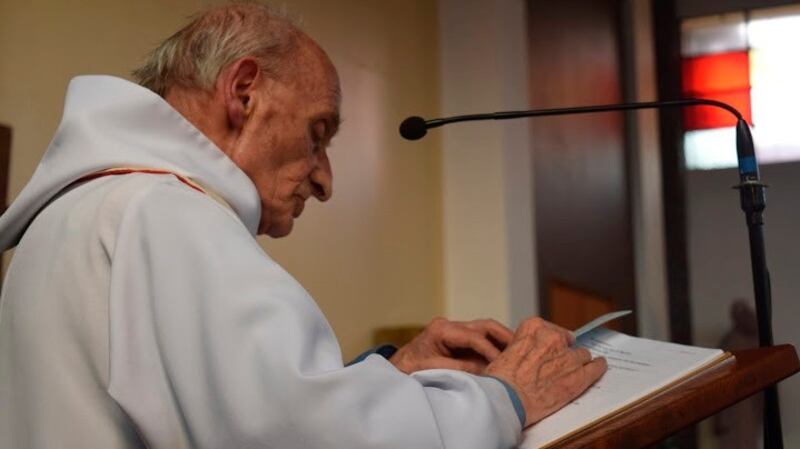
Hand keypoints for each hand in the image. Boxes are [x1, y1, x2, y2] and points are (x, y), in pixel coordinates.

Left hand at [389, 317, 513, 373]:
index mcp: (441, 330)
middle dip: (504, 337)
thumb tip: (486, 370)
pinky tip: (504, 357)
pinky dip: (493, 346)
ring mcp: (454, 331)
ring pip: (485, 330)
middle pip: (484, 326)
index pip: (475, 337)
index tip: (503, 365)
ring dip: (501, 341)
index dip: (491, 351)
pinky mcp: (456, 339)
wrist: (394, 370)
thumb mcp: (432, 370)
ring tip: (517, 353)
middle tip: (521, 349)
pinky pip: (480, 339)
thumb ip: (459, 369)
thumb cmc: (408, 370)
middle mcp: (449, 326)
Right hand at [484, 317, 606, 427]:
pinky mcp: (579, 376)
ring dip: (577, 362)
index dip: (551, 341)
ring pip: (582, 354)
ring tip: (573, 370)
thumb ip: (523, 346)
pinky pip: (596, 368)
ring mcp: (568, 357)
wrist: (505, 399)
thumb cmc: (501, 379)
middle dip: (563, 352)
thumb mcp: (505, 351)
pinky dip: (598, 367)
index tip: (550, 348)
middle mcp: (553, 338)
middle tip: (556, 364)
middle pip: (567, 341)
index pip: (550, 329)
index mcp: (533, 327)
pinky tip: (599, 366)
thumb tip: (530, 354)